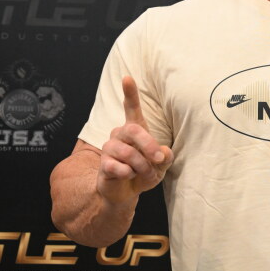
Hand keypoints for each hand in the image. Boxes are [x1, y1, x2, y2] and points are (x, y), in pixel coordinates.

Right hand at [97, 76, 172, 207]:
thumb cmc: (144, 172)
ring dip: (142, 166)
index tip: (127, 77)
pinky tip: (129, 176)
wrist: (127, 193)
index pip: (131, 108)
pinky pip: (119, 167)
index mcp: (134, 129)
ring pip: (128, 153)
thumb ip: (165, 157)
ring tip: (146, 173)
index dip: (129, 93)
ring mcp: (109, 148)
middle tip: (158, 159)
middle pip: (133, 130)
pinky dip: (130, 174)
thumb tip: (164, 152)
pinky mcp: (104, 164)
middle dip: (149, 145)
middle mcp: (119, 134)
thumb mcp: (161, 165)